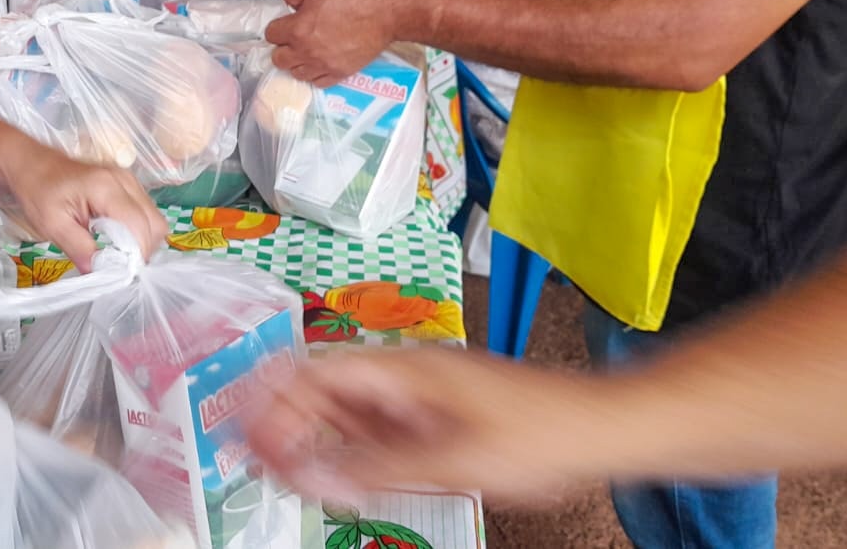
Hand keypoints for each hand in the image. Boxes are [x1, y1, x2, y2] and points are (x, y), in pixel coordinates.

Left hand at [1, 149, 166, 270]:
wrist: (31, 163)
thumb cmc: (37, 191)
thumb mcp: (52, 225)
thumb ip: (79, 248)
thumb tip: (101, 272)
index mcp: (106, 188)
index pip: (139, 226)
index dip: (136, 254)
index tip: (121, 273)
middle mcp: (125, 180)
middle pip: (154, 223)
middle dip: (141, 250)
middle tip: (119, 266)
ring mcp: (129, 180)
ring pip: (154, 218)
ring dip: (141, 241)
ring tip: (116, 253)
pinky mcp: (127, 184)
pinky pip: (145, 212)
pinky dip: (137, 230)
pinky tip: (115, 238)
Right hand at [243, 348, 610, 500]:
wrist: (600, 431)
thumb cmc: (542, 432)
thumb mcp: (453, 460)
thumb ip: (378, 469)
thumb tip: (314, 475)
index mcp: (404, 369)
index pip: (318, 371)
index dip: (274, 397)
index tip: (246, 428)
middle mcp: (404, 376)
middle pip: (324, 391)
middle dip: (283, 420)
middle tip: (254, 459)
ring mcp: (418, 398)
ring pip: (346, 414)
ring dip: (312, 439)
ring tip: (282, 471)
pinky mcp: (432, 421)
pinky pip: (375, 433)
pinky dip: (348, 453)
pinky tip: (335, 476)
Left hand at [267, 0, 401, 84]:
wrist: (387, 11)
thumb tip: (288, 1)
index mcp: (298, 28)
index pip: (271, 35)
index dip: (278, 26)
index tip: (286, 23)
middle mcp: (307, 51)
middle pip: (279, 59)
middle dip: (283, 47)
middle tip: (294, 37)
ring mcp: (324, 65)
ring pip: (297, 72)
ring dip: (298, 62)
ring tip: (308, 49)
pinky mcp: (340, 73)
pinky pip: (318, 82)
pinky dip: (316, 73)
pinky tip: (321, 60)